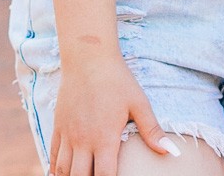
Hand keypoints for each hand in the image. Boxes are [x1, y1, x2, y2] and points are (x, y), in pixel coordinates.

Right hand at [52, 52, 179, 175]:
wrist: (88, 59)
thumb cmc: (117, 80)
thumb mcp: (139, 103)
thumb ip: (152, 130)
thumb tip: (170, 152)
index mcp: (104, 138)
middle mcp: (83, 141)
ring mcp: (67, 135)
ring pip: (62, 170)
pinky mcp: (57, 127)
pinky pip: (52, 155)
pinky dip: (55, 169)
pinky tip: (60, 173)